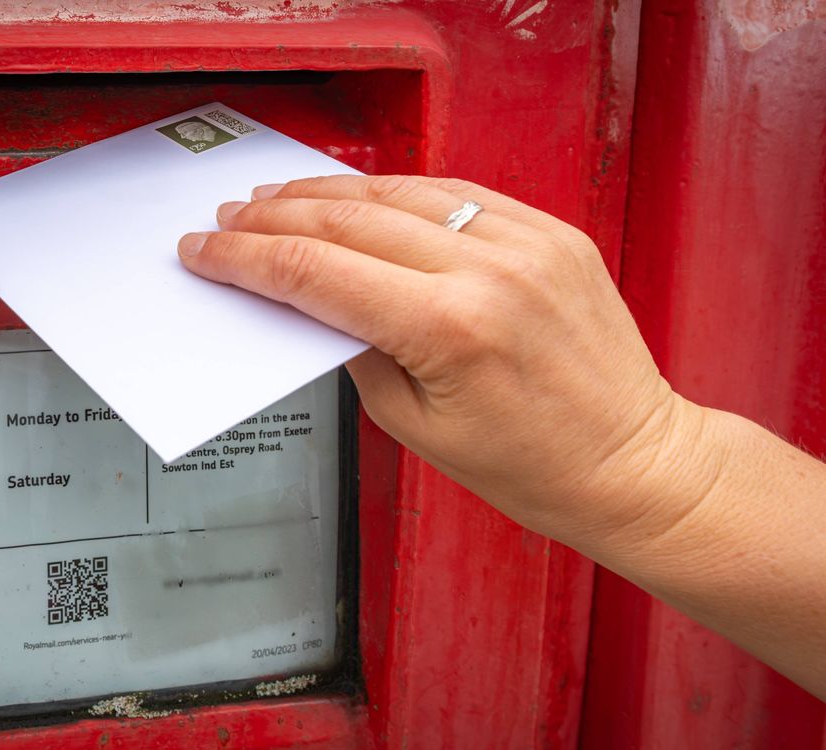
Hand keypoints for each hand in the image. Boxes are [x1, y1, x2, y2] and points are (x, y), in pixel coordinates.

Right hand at [178, 175, 712, 554]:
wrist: (632, 461)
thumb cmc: (536, 466)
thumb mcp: (414, 429)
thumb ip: (357, 355)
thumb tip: (313, 305)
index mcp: (449, 329)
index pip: (316, 273)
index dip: (246, 258)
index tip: (208, 249)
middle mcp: (489, 270)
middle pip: (348, 220)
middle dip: (275, 217)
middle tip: (230, 218)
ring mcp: (527, 241)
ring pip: (400, 191)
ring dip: (329, 192)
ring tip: (280, 197)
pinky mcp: (551, 232)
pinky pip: (457, 193)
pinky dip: (398, 190)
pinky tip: (361, 194)